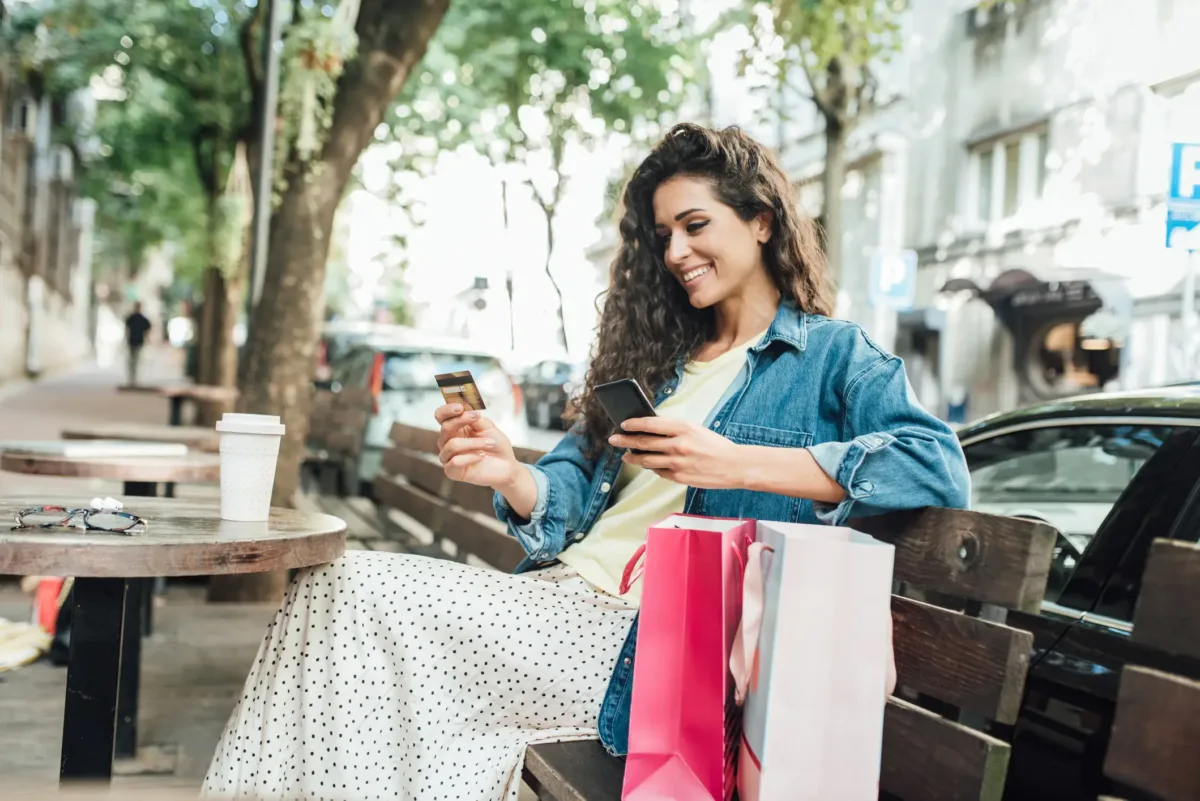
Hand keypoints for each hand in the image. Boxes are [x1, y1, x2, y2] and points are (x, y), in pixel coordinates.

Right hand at [434, 404, 520, 489]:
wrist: (506, 465)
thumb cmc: (495, 445)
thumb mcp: (488, 427)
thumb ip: (475, 418)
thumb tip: (466, 409)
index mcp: (454, 427)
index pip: (441, 416)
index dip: (447, 410)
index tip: (460, 406)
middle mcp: (447, 441)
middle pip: (445, 427)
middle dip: (462, 420)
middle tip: (477, 417)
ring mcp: (448, 456)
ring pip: (452, 445)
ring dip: (473, 442)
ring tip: (489, 443)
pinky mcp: (452, 471)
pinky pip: (455, 462)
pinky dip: (471, 457)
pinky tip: (481, 456)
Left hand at [608, 417, 744, 488]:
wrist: (734, 466)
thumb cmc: (715, 445)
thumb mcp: (695, 429)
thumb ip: (674, 429)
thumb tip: (650, 430)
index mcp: (683, 428)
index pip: (650, 424)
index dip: (633, 424)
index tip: (623, 424)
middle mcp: (678, 445)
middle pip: (643, 443)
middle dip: (625, 441)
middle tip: (614, 440)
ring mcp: (678, 463)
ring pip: (647, 460)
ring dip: (633, 457)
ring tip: (625, 455)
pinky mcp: (679, 478)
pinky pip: (659, 472)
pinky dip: (651, 467)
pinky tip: (647, 465)